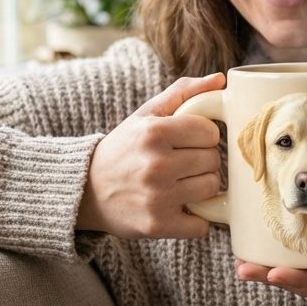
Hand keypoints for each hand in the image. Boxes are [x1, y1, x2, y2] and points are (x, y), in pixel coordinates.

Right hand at [77, 73, 224, 238]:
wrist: (86, 191)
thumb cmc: (124, 148)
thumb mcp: (146, 114)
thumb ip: (184, 92)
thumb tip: (220, 79)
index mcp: (154, 133)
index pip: (210, 132)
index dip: (204, 136)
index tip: (190, 141)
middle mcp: (156, 165)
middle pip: (213, 160)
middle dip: (203, 160)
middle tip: (184, 163)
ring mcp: (157, 197)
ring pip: (212, 188)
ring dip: (202, 187)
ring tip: (182, 183)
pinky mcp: (158, 225)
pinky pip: (202, 224)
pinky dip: (197, 218)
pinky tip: (181, 207)